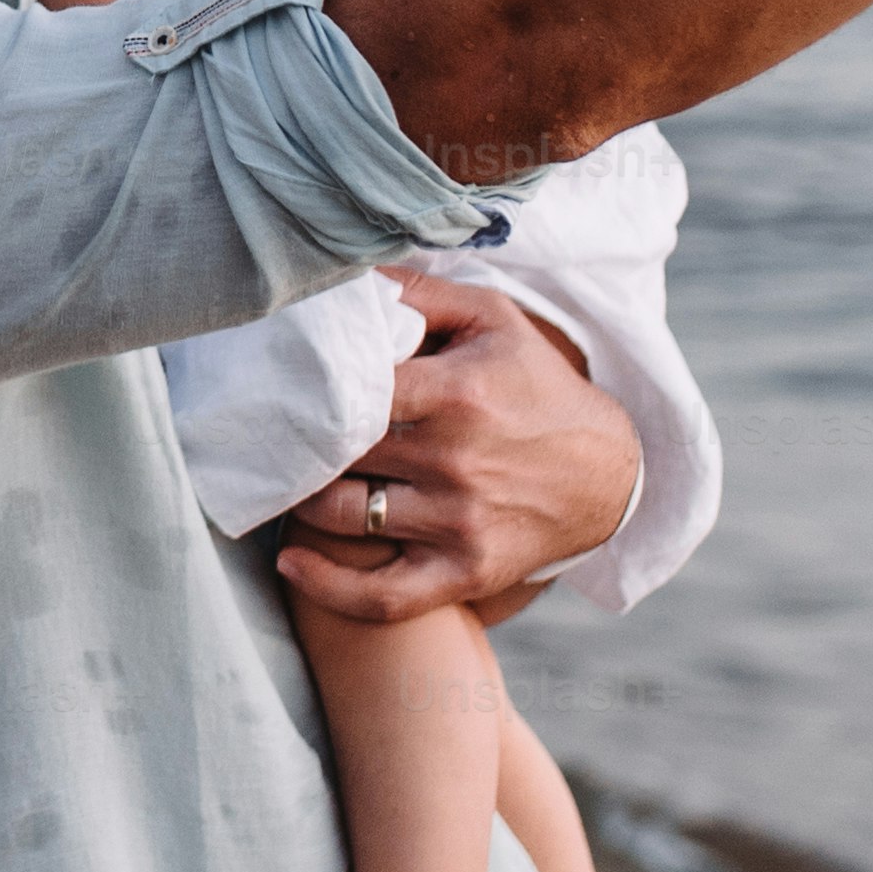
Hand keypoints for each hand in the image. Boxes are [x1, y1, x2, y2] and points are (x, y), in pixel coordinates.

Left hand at [271, 276, 636, 626]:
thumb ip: (419, 294)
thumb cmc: (536, 389)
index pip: (355, 389)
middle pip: (338, 454)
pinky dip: (328, 587)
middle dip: (296, 444)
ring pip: (344, 518)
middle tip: (265, 433)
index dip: (307, 388)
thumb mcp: (492, 322)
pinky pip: (382, 597)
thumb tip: (348, 274)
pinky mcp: (464, 572)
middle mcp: (457, 461)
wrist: (607, 476)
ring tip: (283, 480)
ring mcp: (459, 523)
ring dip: (302, 501)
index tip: (278, 384)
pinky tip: (291, 563)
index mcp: (459, 394)